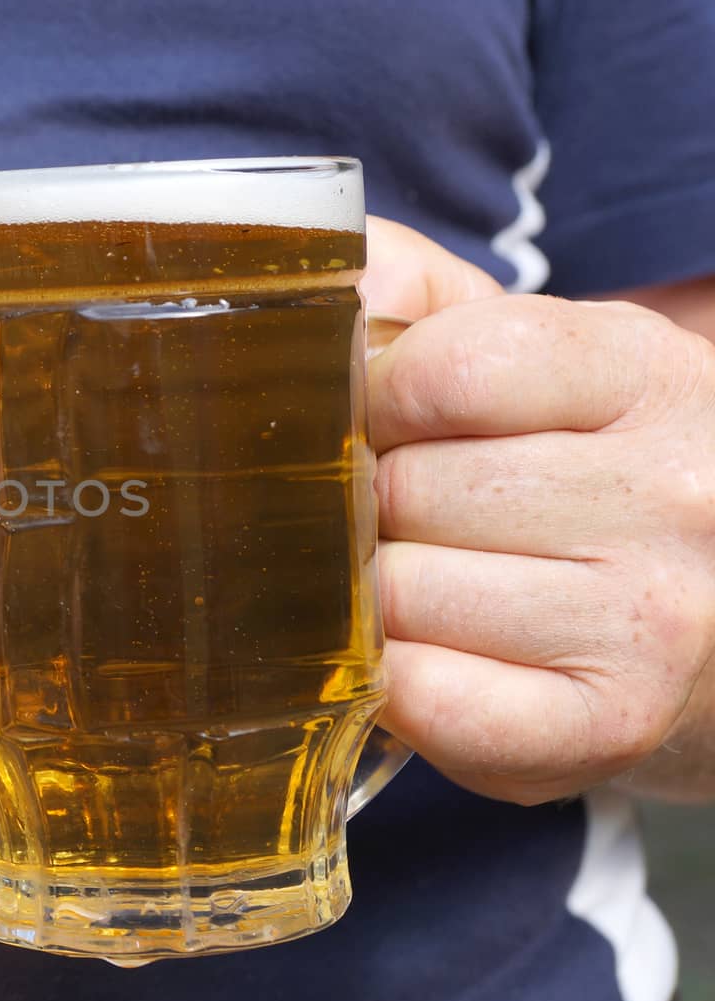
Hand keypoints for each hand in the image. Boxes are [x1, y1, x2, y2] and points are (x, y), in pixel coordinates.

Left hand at [363, 218, 714, 804]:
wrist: (697, 626)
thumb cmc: (578, 474)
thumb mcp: (530, 356)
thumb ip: (417, 296)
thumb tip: (323, 276)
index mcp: (645, 371)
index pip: (444, 370)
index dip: (378, 401)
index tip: (388, 425)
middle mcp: (674, 493)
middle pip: (405, 488)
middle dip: (372, 505)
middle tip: (410, 522)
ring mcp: (651, 619)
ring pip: (396, 591)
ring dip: (376, 597)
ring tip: (431, 590)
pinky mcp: (607, 724)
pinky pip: (423, 695)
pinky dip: (391, 684)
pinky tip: (426, 661)